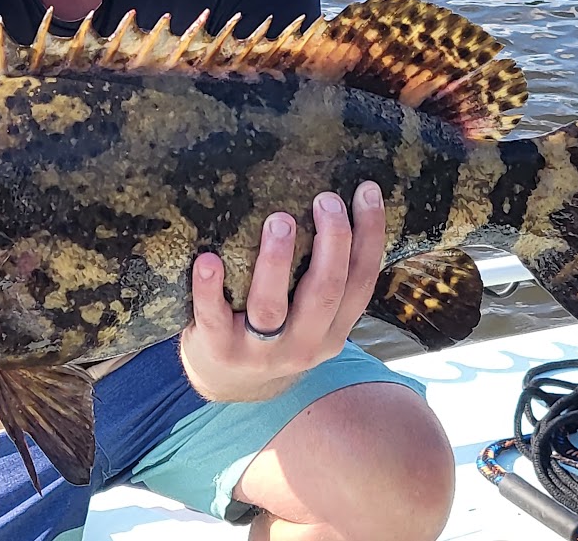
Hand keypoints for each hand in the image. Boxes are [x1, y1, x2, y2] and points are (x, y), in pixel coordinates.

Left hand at [180, 182, 386, 402]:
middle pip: (326, 292)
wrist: (230, 385)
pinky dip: (210, 288)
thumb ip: (323, 278)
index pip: (361, 280)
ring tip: (279, 220)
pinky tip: (208, 259)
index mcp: (334, 330)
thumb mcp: (311, 317)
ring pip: (272, 306)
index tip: (367, 191)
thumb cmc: (274, 333)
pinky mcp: (220, 350)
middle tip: (325, 200)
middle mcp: (305, 344)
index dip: (369, 235)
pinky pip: (214, 317)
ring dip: (276, 262)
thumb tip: (335, 203)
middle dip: (331, 243)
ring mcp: (261, 351)